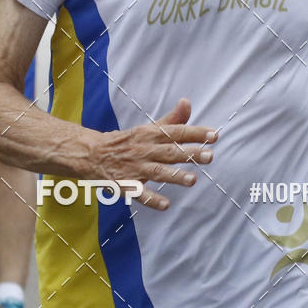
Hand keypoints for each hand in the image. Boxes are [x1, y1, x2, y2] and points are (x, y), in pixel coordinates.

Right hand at [89, 98, 217, 210]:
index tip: (214, 135)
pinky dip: (151, 199)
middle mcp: (144, 149)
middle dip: (190, 154)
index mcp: (150, 134)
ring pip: (157, 171)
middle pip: (169, 151)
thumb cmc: (128, 141)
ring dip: (174, 176)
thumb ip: (171, 119)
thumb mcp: (147, 129)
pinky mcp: (125, 184)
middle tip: (210, 156)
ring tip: (192, 180)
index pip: (176, 132)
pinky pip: (139, 193)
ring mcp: (135, 168)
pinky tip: (165, 205)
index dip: (196, 133)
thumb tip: (187, 102)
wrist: (93, 153)